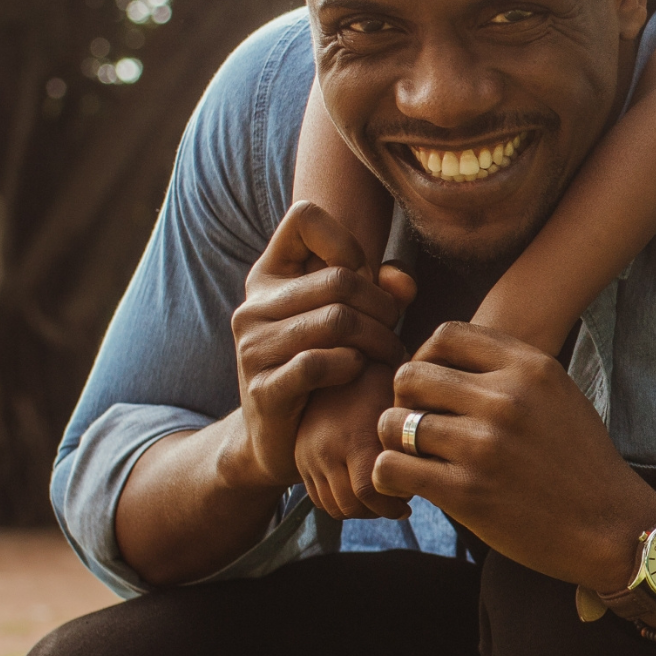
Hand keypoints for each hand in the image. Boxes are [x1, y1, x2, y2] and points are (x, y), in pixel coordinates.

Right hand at [223, 202, 414, 498]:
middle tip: (394, 331)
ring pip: (337, 321)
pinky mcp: (263, 390)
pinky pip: (319, 364)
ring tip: (388, 355)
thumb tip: (403, 283)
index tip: (362, 277)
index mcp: (268, 277)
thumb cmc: (326, 368)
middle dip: (382, 306)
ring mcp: (252, 348)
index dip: (346, 241)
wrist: (278, 438)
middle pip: (339, 280)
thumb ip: (381, 290)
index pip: (304, 217)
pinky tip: (359, 372)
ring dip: (378, 340)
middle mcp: (253, 306)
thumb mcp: (350, 321)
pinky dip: (352, 366)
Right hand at [293, 362, 405, 521]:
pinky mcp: (300, 460)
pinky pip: (319, 499)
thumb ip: (415, 426)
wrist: (320, 363)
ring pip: (335, 506)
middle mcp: (327, 450)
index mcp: (355, 436)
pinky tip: (362, 494)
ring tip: (383, 499)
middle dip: (379, 510)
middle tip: (400, 504)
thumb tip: (448, 453)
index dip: (393, 502)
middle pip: (352, 505)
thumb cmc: (373, 375)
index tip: (411, 500)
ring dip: (360, 510)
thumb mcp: (397, 392)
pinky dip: (341, 503)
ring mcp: (310, 456)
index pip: (371, 491)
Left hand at [370, 320, 655, 591]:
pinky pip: (391, 467)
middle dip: (405, 400)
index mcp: (530, 368)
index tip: (434, 387)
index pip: (446, 334)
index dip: (426, 357)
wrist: (611, 527)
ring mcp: (484, 446)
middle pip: (410, 374)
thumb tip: (444, 357)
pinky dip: (387, 476)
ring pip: (393, 421)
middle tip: (416, 426)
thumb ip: (510, 370)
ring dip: (393, 440)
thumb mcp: (559, 395)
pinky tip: (404, 484)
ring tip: (410, 457)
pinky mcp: (467, 492)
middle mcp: (506, 400)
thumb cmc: (581, 463)